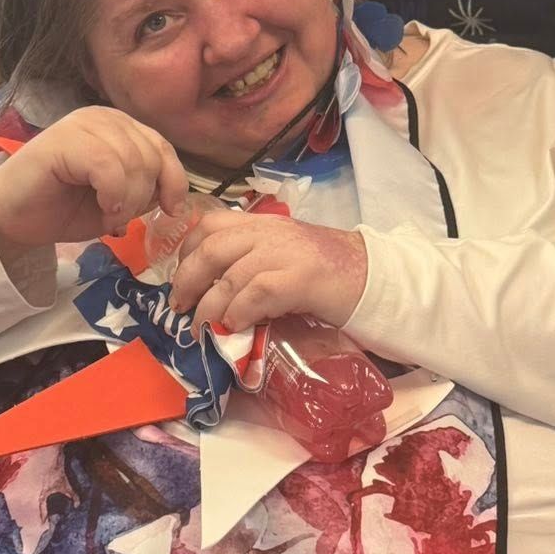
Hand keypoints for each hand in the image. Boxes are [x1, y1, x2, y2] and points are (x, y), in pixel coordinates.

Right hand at [0, 107, 188, 251]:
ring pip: (133, 160)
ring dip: (129, 199)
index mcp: (120, 127)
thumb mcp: (119, 202)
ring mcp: (82, 124)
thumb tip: (174, 195)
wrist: (11, 217)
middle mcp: (104, 117)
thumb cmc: (62, 209)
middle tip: (121, 216)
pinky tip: (102, 207)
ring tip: (109, 214)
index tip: (171, 210)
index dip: (174, 180)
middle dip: (145, 195)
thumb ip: (146, 191)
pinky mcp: (64, 139)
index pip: (163, 147)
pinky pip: (108, 165)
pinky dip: (113, 193)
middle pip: (151, 154)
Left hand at [169, 209, 366, 331]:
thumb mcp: (284, 256)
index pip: (211, 225)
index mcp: (263, 224)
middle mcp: (270, 233)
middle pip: (212, 249)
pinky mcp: (300, 278)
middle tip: (179, 307)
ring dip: (209, 308)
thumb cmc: (329, 273)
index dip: (187, 252)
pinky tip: (235, 327)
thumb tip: (214, 292)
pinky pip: (256, 293)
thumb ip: (252, 263)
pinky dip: (238, 313)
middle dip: (187, 280)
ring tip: (201, 329)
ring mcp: (286, 253)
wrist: (375, 276)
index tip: (180, 279)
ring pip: (229, 276)